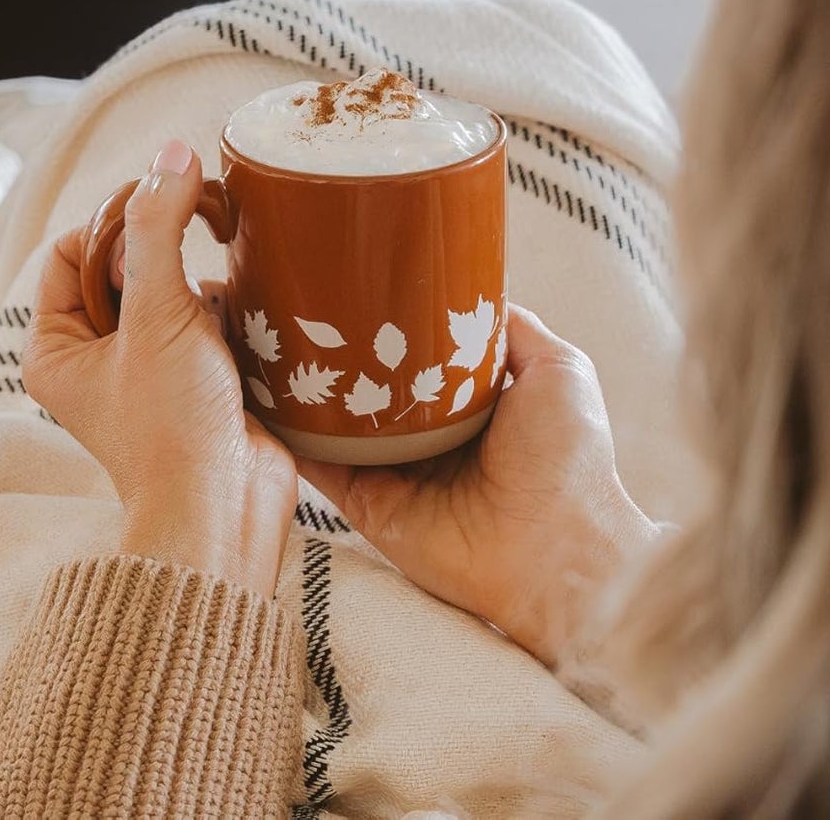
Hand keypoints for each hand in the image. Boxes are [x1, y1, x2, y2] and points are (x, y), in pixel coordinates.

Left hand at [25, 139, 296, 596]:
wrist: (228, 511)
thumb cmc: (172, 428)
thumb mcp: (158, 315)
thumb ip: (160, 229)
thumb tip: (172, 153)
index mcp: (56, 345)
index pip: (73, 248)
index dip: (114, 217)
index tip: (163, 202)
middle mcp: (95, 355)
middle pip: (124, 262)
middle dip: (165, 241)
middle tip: (206, 214)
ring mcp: (149, 367)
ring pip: (171, 287)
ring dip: (200, 274)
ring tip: (228, 270)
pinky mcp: (197, 378)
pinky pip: (208, 316)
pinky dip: (229, 304)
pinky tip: (250, 304)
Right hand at [298, 306, 657, 666]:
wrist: (557, 551)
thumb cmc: (568, 459)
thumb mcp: (558, 369)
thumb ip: (513, 329)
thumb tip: (472, 290)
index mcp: (468, 404)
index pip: (414, 352)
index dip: (390, 320)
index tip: (359, 278)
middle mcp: (425, 435)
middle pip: (368, 380)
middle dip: (338, 346)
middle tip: (301, 300)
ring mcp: (391, 469)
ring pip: (334, 418)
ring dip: (303, 384)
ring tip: (267, 333)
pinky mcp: (366, 503)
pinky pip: (317, 462)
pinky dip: (288, 431)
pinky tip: (260, 391)